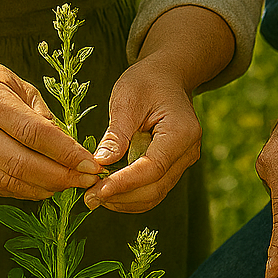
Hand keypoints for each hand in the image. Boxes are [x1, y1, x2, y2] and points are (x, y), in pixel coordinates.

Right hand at [0, 59, 101, 200]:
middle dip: (61, 176)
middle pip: (22, 163)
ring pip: (11, 182)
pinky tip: (48, 184)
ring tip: (71, 182)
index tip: (91, 163)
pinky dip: (29, 190)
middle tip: (87, 179)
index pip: (34, 133)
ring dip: (47, 187)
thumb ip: (45, 117)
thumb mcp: (21, 87)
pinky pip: (1, 188)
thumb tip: (72, 152)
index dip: (66, 152)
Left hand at [85, 57, 201, 212]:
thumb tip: (99, 165)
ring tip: (95, 196)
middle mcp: (188, 151)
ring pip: (155, 194)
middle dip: (121, 196)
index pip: (152, 168)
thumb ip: (116, 134)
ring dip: (124, 200)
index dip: (124, 183)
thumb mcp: (126, 100)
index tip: (97, 190)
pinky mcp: (173, 167)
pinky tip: (108, 190)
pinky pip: (153, 189)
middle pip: (155, 187)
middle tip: (89, 197)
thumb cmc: (146, 82)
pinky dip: (131, 195)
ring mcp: (183, 162)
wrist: (167, 77)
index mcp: (181, 132)